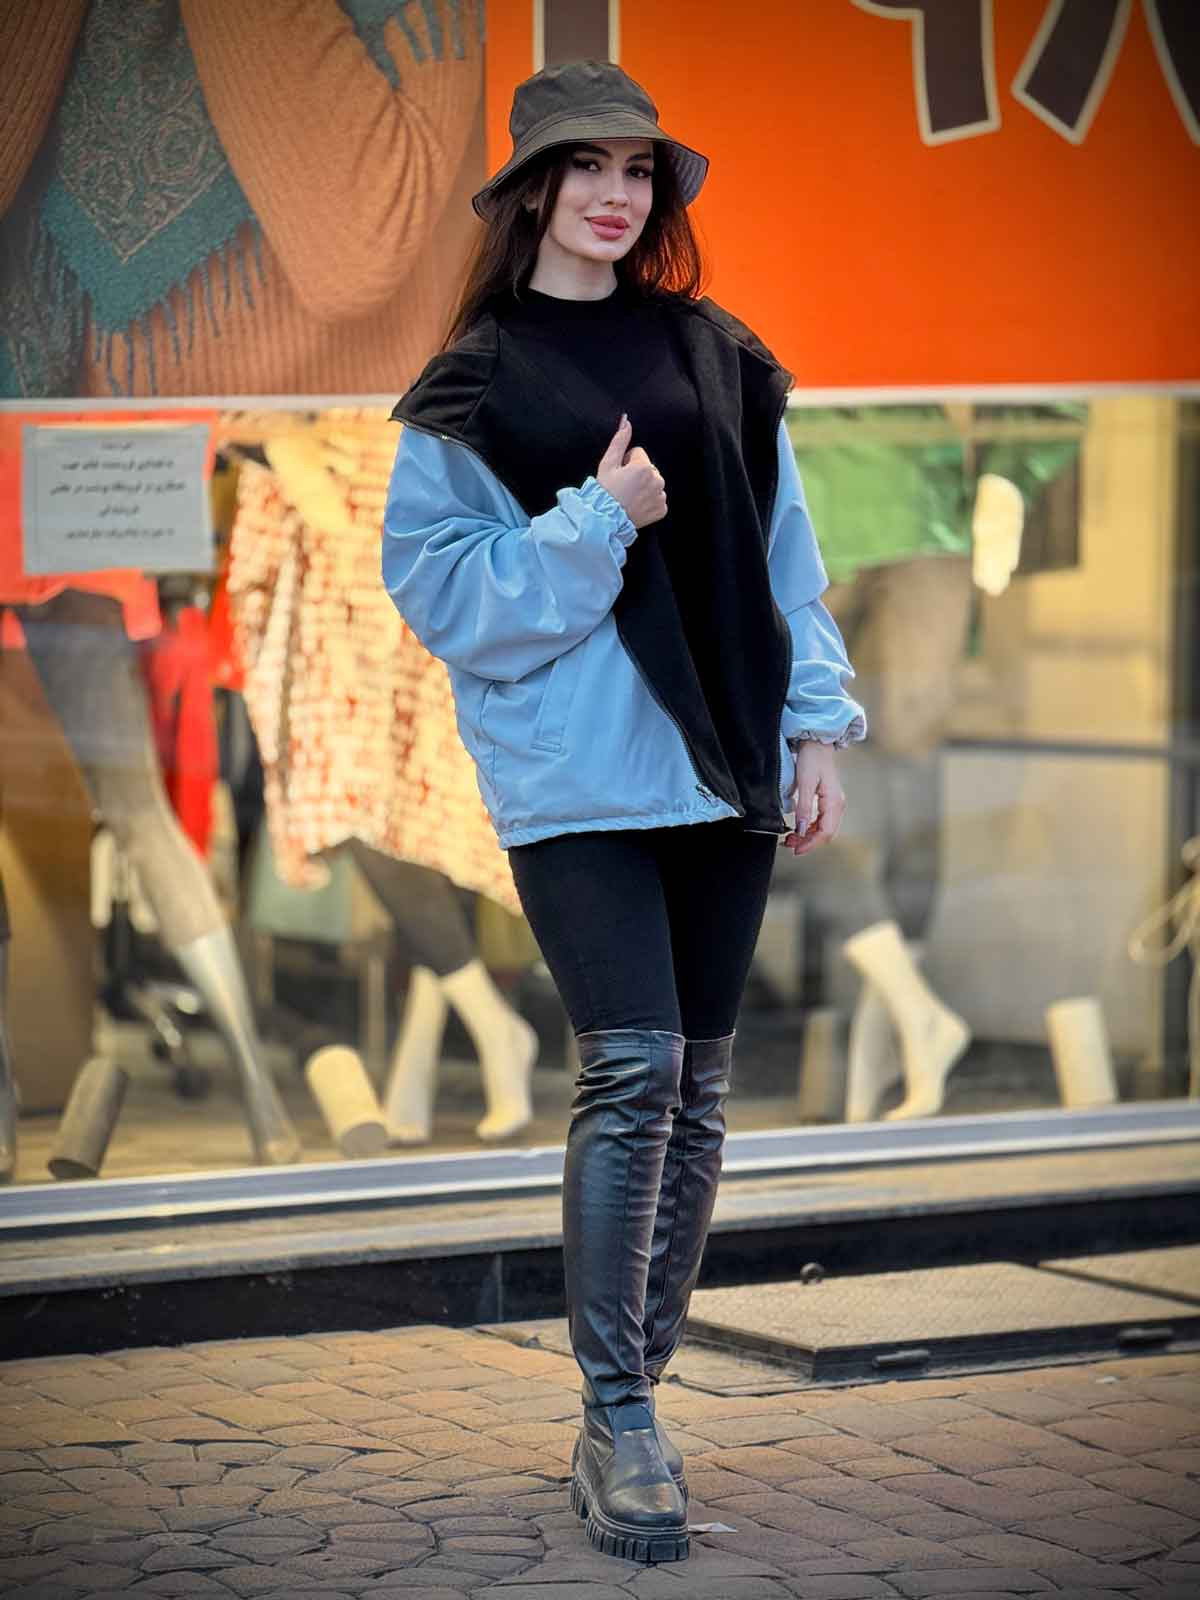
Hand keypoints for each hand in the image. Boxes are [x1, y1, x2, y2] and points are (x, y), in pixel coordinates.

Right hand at [596, 415, 666, 528]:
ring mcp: (660, 496)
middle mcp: (657, 480)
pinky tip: (637, 505)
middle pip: (648, 468)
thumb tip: (626, 421)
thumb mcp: (608, 463)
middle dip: (638, 474)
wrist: (606, 519)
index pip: (638, 453)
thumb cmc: (605, 491)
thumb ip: (620, 441)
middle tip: (624, 486)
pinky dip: (649, 501)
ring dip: (644, 487)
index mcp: (644, 467)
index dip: (627, 462)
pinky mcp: (661, 509)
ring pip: (654, 483)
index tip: (620, 474)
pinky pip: (657, 499)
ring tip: (630, 496)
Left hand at [783, 741, 845, 855]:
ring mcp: (834, 804)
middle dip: (808, 842)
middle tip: (788, 844)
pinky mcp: (828, 802)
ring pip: (823, 829)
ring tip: (790, 839)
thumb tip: (799, 830)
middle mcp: (837, 806)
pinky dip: (809, 828)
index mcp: (834, 802)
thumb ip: (803, 808)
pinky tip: (798, 829)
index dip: (811, 844)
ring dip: (808, 837)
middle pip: (825, 834)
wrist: (817, 744)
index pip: (826, 832)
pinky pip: (821, 822)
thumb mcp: (805, 783)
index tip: (796, 850)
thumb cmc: (812, 759)